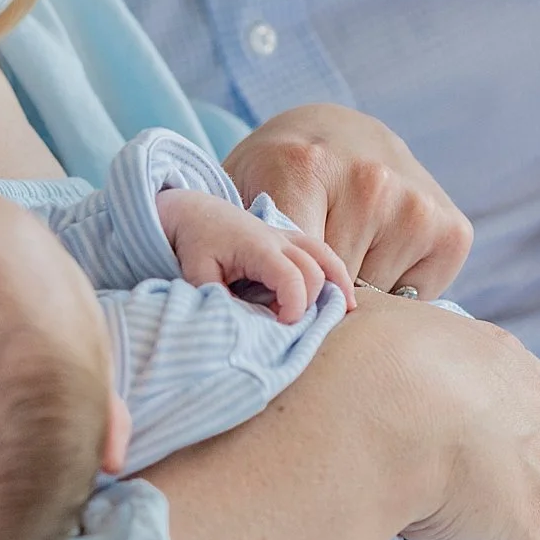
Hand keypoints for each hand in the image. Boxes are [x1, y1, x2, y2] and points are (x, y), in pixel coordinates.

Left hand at [154, 188, 355, 321]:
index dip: (294, 307)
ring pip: (326, 257)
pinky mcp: (289, 239)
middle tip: (289, 326)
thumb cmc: (195, 241)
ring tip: (345, 310)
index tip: (282, 328)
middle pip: (314, 272)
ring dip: (337, 283)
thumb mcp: (195, 271)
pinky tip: (343, 293)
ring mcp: (287, 237)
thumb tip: (238, 324)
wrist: (194, 210)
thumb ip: (214, 296)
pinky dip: (335, 271)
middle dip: (309, 303)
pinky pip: (322, 252)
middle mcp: (280, 240)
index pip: (292, 277)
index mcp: (258, 247)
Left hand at [219, 104, 471, 298]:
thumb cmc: (275, 173)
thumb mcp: (237, 191)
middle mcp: (370, 182)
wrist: (333, 131)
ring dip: (356, 296)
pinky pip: (415, 299)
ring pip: (376, 302)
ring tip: (339, 259)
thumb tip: (229, 306)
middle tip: (302, 276)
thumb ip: (234, 242)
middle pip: (334, 293)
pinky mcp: (452, 230)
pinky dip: (392, 293)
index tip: (269, 302)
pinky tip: (374, 258)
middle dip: (315, 299)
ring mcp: (416, 205)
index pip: (292, 272)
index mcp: (305, 167)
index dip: (278, 301)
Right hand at [348, 293, 539, 539]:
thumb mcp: (365, 310)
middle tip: (477, 524)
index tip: (472, 458)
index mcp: (504, 360)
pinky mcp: (528, 539)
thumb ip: (368, 312)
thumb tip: (342, 303)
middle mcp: (538, 417)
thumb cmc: (353, 356)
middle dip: (521, 496)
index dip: (502, 433)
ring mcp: (539, 480)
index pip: (524, 399)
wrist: (367, 407)